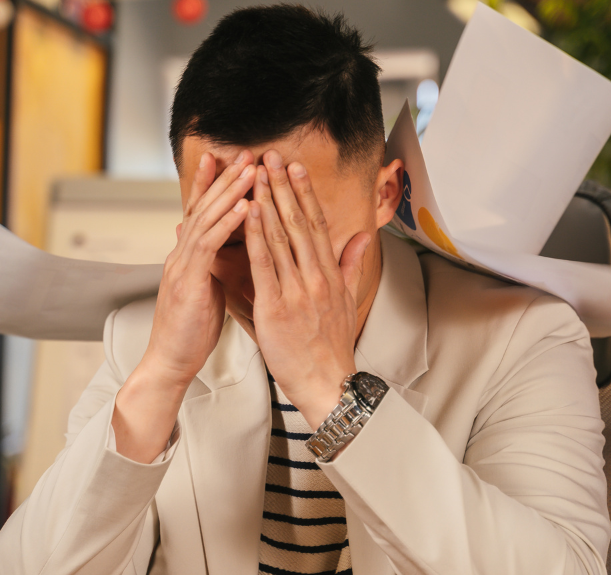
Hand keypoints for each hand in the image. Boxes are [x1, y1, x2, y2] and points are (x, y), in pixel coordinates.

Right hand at [141, 150, 255, 386]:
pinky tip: (245, 207)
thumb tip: (223, 251)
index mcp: (187, 256)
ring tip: (250, 169)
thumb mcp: (204, 290)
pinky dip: (227, 223)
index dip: (212, 184)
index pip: (200, 211)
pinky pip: (209, 245)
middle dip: (222, 177)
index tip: (227, 159)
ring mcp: (182, 265)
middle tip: (243, 151)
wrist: (170, 361)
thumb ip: (211, 266)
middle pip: (202, 206)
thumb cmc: (191, 331)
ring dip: (229, 191)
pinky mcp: (188, 280)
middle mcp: (181, 254)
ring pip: (205, 218)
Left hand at [245, 150, 371, 428]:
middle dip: (284, 186)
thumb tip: (362, 237)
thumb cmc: (332, 346)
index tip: (295, 167)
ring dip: (268, 201)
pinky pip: (265, 264)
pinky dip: (256, 236)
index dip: (305, 193)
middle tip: (272, 156)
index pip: (316, 224)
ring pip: (281, 236)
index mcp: (330, 274)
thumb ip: (352, 265)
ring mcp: (297, 290)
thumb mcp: (348, 301)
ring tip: (257, 174)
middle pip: (299, 222)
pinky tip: (249, 213)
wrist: (326, 382)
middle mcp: (316, 277)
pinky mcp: (277, 306)